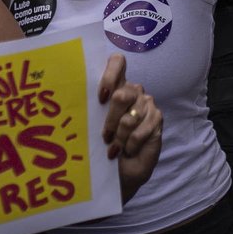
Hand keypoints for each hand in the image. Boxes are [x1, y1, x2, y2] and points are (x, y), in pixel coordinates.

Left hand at [98, 55, 162, 202]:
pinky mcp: (157, 118)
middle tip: (105, 137)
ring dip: (120, 137)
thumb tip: (75, 99)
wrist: (123, 170)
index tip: (100, 98)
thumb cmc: (106, 146)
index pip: (117, 62)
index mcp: (116, 86)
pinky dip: (130, 145)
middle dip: (110, 120)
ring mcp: (147, 103)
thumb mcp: (95, 125)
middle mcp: (133, 91)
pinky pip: (140, 131)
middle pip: (121, 94)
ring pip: (130, 117)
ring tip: (116, 148)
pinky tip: (128, 150)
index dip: (109, 76)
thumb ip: (93, 109)